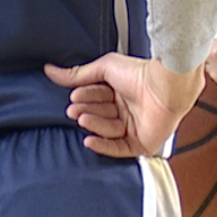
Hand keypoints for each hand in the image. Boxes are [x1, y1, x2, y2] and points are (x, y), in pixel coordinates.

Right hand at [45, 53, 202, 157]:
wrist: (164, 87)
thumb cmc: (141, 73)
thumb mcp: (104, 68)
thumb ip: (78, 74)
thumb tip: (51, 71)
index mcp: (121, 91)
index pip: (97, 98)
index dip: (85, 97)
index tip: (73, 96)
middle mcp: (128, 109)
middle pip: (100, 114)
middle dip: (87, 111)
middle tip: (74, 109)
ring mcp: (135, 126)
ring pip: (107, 130)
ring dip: (93, 124)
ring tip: (83, 118)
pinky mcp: (141, 142)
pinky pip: (119, 148)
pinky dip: (103, 146)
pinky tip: (89, 140)